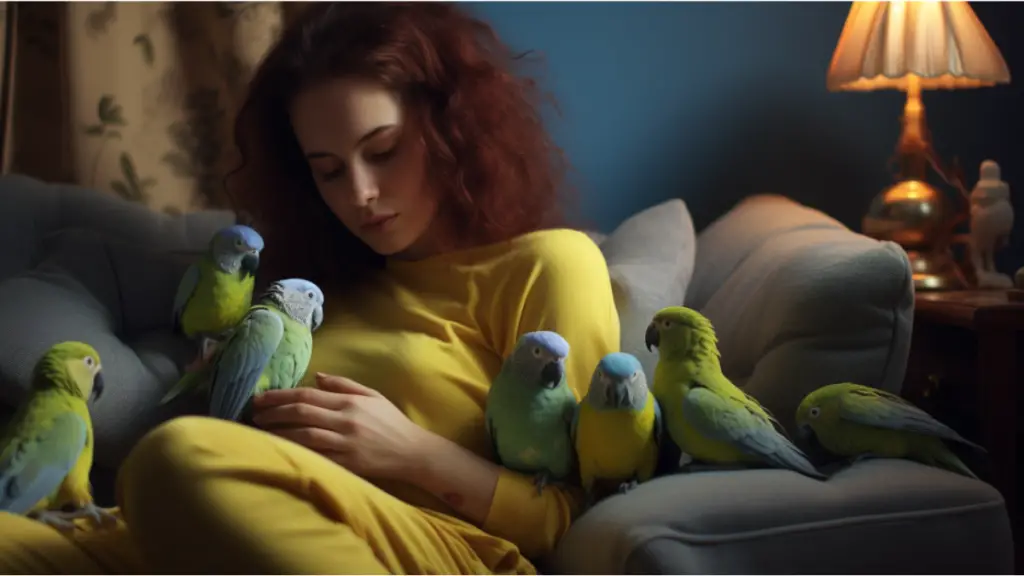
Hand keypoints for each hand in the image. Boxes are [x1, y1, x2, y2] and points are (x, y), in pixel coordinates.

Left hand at [250, 373, 430, 479]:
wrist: (413, 452)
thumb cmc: (391, 422)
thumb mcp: (372, 395)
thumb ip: (344, 384)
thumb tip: (316, 377)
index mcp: (350, 402)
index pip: (308, 395)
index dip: (280, 396)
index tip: (261, 398)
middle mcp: (346, 421)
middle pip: (302, 413)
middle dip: (273, 412)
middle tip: (254, 413)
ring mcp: (346, 444)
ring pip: (305, 435)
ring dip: (279, 432)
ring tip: (260, 429)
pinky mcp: (347, 464)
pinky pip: (316, 457)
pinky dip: (297, 452)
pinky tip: (280, 449)